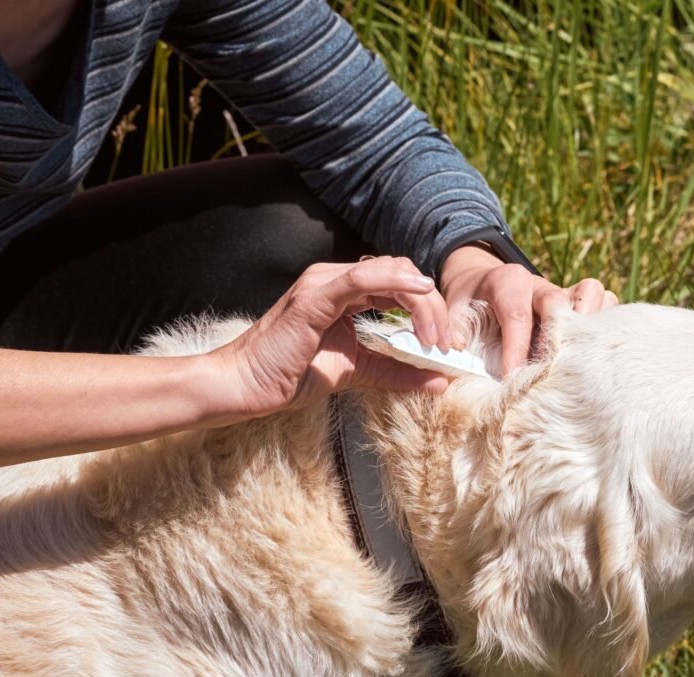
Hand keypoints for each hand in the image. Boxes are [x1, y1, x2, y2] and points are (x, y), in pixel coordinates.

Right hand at [207, 257, 452, 421]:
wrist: (245, 386)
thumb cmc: (291, 375)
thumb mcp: (358, 372)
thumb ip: (397, 372)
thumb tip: (440, 381)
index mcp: (344, 291)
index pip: (400, 284)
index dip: (431, 308)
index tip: (449, 343)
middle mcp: (334, 279)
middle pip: (402, 274)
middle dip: (433, 306)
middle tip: (448, 343)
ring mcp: (323, 283)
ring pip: (389, 273)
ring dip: (422, 303)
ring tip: (436, 338)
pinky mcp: (313, 297)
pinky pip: (359, 279)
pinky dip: (394, 282)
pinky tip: (419, 293)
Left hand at [440, 245, 618, 373]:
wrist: (482, 284)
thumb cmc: (469, 305)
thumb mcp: (453, 313)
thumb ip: (454, 332)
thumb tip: (457, 356)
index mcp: (507, 281)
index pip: (516, 315)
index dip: (516, 348)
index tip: (511, 378)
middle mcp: (539, 283)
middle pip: (559, 302)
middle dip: (556, 339)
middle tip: (549, 372)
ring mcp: (564, 291)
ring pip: (592, 293)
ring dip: (589, 325)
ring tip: (579, 358)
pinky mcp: (580, 302)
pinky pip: (607, 302)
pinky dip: (606, 324)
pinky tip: (593, 352)